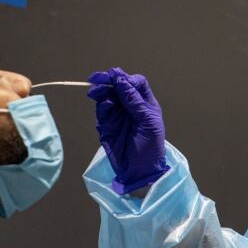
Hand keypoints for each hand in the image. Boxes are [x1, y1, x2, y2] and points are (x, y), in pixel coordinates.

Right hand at [87, 67, 169, 193]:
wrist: (139, 169)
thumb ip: (134, 101)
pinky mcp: (106, 124)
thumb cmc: (150, 146)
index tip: (119, 79)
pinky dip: (102, 104)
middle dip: (109, 80)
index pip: (136, 83)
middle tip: (97, 78)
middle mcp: (130, 106)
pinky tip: (105, 105)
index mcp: (145, 103)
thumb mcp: (147, 121)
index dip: (127, 79)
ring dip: (102, 90)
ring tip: (97, 91)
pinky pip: (102, 109)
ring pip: (108, 95)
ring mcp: (118, 114)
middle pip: (119, 86)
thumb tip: (121, 80)